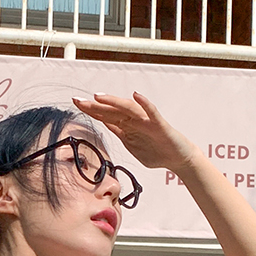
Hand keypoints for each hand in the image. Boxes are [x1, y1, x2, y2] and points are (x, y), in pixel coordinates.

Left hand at [74, 87, 190, 176]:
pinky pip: (152, 113)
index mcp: (128, 127)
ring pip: (128, 109)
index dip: (91, 110)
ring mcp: (147, 122)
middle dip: (94, 106)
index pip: (106, 116)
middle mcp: (136, 121)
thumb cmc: (157, 152)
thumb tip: (104, 124)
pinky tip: (136, 95)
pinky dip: (145, 104)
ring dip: (114, 101)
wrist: (179, 160)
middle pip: (112, 111)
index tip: (76, 103)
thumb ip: (119, 133)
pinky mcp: (160, 125)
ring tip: (98, 96)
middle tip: (77, 100)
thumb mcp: (132, 145)